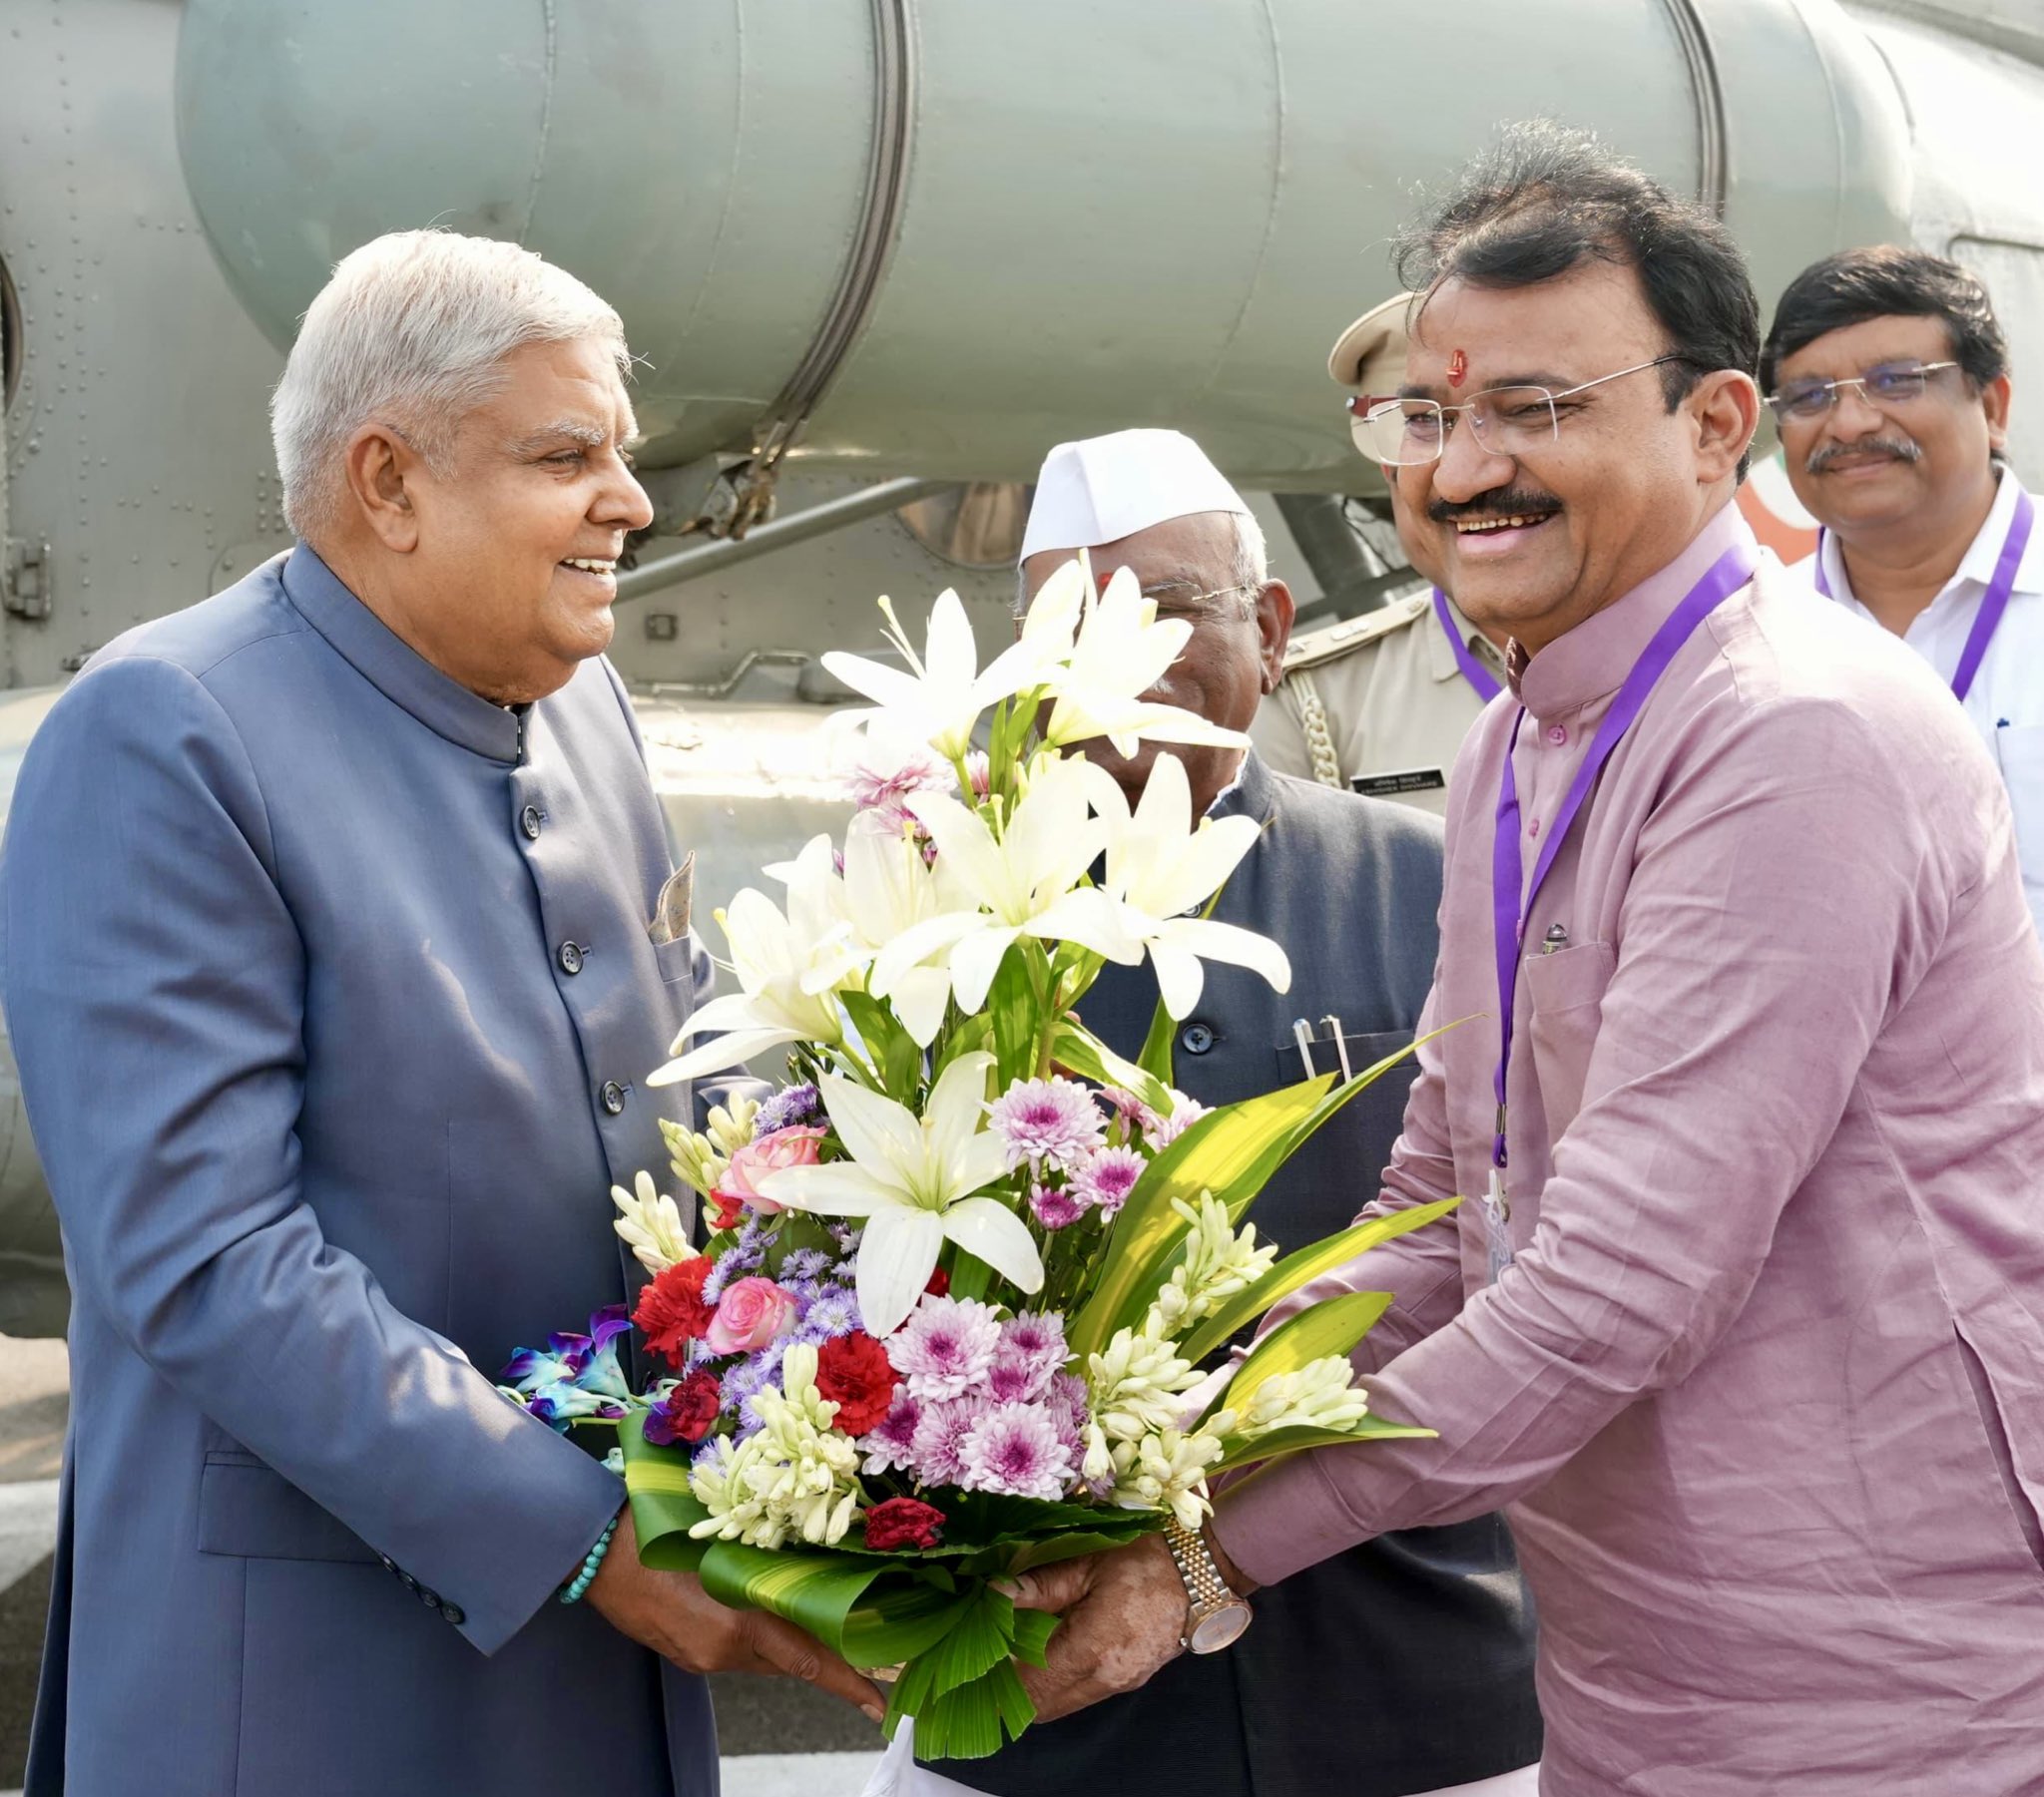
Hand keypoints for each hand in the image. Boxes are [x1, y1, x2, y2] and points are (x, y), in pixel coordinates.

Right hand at [587, 1509, 885, 1721]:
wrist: (596, 1552)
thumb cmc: (656, 1532)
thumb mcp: (719, 1543)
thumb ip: (762, 1565)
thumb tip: (803, 1570)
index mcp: (734, 1623)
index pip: (805, 1661)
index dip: (846, 1682)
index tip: (879, 1705)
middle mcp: (721, 1651)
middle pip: (787, 1660)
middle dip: (820, 1652)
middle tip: (858, 1636)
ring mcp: (700, 1658)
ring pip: (761, 1656)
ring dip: (782, 1636)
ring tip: (805, 1605)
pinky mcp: (686, 1656)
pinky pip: (734, 1652)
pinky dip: (751, 1634)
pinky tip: (750, 1604)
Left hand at [1004, 1532, 1185, 1723]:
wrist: (1200, 1571)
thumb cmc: (1143, 1558)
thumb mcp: (1087, 1561)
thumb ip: (1039, 1585)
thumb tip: (994, 1594)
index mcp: (1091, 1649)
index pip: (1030, 1686)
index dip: (999, 1680)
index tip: (976, 1661)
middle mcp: (1105, 1677)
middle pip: (1042, 1707)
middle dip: (1012, 1689)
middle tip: (989, 1657)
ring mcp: (1121, 1683)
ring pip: (1062, 1704)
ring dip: (1036, 1688)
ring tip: (1014, 1651)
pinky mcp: (1130, 1680)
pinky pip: (1083, 1693)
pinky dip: (1059, 1681)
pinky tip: (1049, 1650)